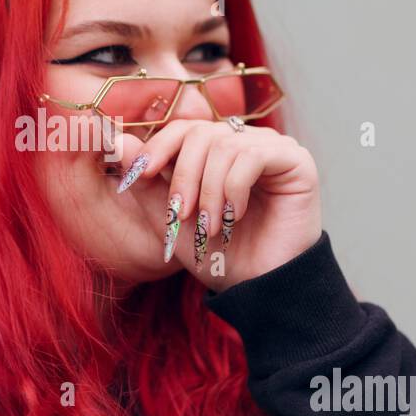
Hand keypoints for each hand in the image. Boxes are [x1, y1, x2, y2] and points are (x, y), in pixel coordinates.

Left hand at [110, 119, 321, 291]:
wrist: (259, 287)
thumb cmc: (218, 254)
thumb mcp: (170, 218)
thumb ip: (146, 182)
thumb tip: (118, 142)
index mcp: (217, 152)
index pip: (184, 128)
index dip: (159, 146)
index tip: (140, 173)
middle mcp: (246, 142)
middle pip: (200, 133)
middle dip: (183, 175)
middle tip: (181, 214)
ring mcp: (273, 148)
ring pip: (223, 145)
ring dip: (209, 190)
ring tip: (209, 226)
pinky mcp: (296, 161)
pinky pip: (252, 156)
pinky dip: (234, 188)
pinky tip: (235, 216)